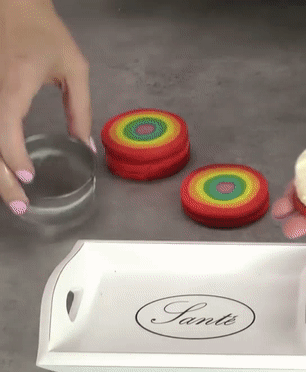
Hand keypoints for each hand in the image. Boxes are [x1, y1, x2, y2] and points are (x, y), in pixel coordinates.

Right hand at [0, 0, 93, 214]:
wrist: (11, 4)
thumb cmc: (45, 33)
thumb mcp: (74, 69)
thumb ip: (81, 109)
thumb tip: (85, 147)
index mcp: (14, 85)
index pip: (4, 130)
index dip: (13, 158)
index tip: (29, 178)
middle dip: (0, 180)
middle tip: (20, 206)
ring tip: (11, 196)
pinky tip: (3, 171)